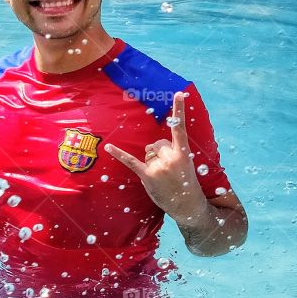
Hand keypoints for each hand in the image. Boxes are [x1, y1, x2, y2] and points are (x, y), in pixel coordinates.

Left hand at [105, 91, 206, 223]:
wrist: (187, 204)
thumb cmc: (186, 182)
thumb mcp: (186, 164)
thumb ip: (172, 151)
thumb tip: (153, 147)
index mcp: (183, 153)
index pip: (180, 128)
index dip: (179, 110)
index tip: (177, 93)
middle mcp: (170, 158)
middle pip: (157, 144)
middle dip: (160, 153)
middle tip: (169, 170)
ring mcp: (159, 168)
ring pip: (148, 153)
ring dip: (152, 162)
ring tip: (162, 176)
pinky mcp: (147, 176)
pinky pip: (131, 161)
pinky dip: (119, 154)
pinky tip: (109, 147)